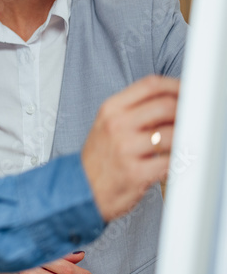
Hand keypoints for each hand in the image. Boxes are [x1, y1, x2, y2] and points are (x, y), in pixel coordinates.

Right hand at [81, 75, 177, 221]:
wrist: (83, 188)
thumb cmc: (100, 156)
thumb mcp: (108, 123)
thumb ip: (136, 109)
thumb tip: (173, 101)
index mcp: (111, 109)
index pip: (150, 85)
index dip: (175, 86)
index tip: (187, 93)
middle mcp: (117, 125)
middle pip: (165, 106)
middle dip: (185, 112)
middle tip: (190, 120)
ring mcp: (126, 149)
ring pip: (172, 134)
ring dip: (184, 139)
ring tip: (182, 143)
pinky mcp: (136, 172)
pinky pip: (170, 161)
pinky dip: (178, 161)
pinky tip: (174, 161)